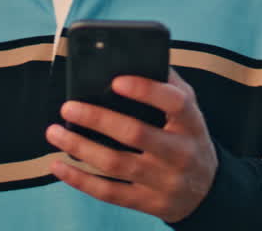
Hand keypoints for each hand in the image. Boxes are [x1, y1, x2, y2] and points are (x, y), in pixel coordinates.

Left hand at [45, 69, 216, 222]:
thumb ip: (169, 85)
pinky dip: (80, 180)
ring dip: (80, 147)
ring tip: (54, 132)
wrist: (206, 191)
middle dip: (97, 118)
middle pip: (135, 133)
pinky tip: (59, 165)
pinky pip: (109, 193)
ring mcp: (163, 181)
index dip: (145, 90)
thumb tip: (135, 58)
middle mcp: (180, 153)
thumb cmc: (188, 138)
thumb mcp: (190, 111)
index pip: (174, 103)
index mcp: (191, 123)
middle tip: (68, 107)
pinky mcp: (147, 202)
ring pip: (115, 164)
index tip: (115, 80)